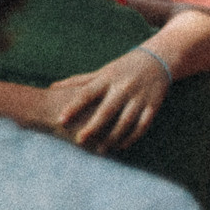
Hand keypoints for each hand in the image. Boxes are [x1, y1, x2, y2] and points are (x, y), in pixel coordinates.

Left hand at [49, 47, 171, 154]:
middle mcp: (124, 87)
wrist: (158, 60)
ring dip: (112, 137)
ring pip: (126, 121)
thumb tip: (51, 87)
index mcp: (108, 78)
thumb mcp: (102, 72)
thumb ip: (78, 82)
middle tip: (79, 140)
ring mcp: (140, 97)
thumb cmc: (123, 69)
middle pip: (107, 110)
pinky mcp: (153, 105)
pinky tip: (121, 145)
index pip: (87, 93)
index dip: (73, 107)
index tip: (60, 120)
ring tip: (100, 149)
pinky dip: (132, 137)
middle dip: (93, 126)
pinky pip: (143, 125)